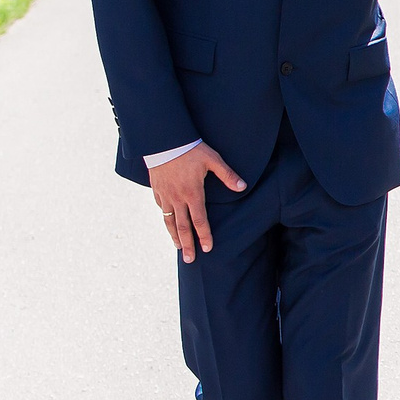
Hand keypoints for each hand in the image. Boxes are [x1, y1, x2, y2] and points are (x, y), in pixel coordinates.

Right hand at [149, 143, 247, 262]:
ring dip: (174, 236)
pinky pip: (162, 208)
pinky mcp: (157, 189)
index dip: (204, 236)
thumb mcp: (212, 159)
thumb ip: (227, 175)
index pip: (200, 220)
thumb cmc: (190, 149)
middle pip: (183, 227)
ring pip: (170, 221)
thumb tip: (243, 186)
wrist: (163, 140)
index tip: (207, 248)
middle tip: (190, 260)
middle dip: (188, 245)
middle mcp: (178, 198)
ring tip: (178, 248)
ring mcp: (165, 195)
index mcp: (193, 193)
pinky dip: (166, 219)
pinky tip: (169, 224)